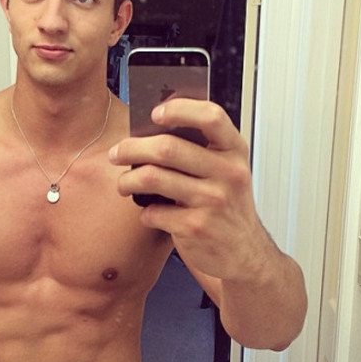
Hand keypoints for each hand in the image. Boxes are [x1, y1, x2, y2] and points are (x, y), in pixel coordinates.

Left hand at [109, 98, 270, 280]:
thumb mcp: (226, 172)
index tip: (154, 114)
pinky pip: (153, 212)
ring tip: (123, 184)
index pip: (211, 117)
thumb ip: (200, 150)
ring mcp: (213, 201)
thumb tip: (150, 132)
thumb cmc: (228, 207)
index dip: (180, 109)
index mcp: (234, 151)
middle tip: (116, 153)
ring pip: (152, 178)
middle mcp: (228, 173)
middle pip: (167, 148)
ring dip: (127, 181)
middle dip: (131, 148)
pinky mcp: (196, 227)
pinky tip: (151, 214)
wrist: (244, 252)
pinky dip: (145, 213)